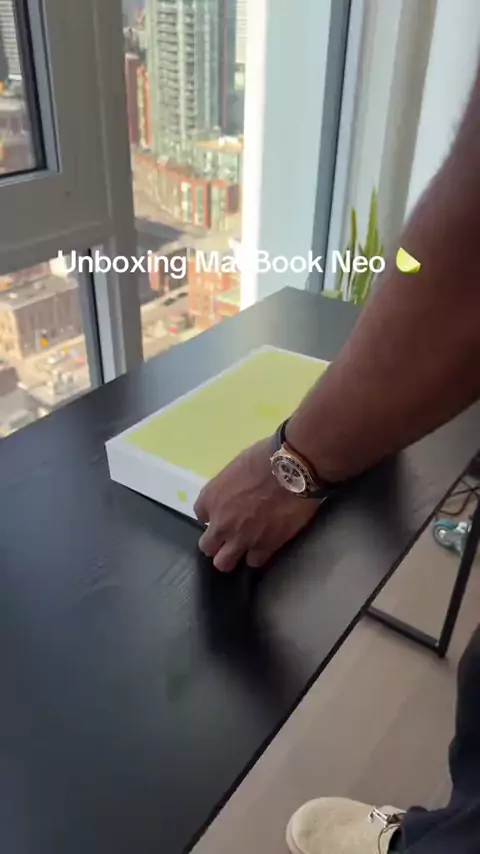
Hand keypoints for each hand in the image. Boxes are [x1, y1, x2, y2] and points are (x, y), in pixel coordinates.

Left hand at [194, 438, 320, 571]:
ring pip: (225, 563)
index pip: (200, 515)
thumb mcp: (236, 467)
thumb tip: (236, 492)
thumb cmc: (265, 458)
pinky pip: (254, 561)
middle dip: (216, 543)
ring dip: (233, 555)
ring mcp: (242, 538)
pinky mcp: (266, 547)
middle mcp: (221, 523)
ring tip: (246, 546)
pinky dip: (258, 555)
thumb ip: (230, 487)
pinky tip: (265, 545)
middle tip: (229, 536)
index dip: (212, 515)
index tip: (222, 512)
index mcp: (211, 497)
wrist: (293, 470)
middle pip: (207, 547)